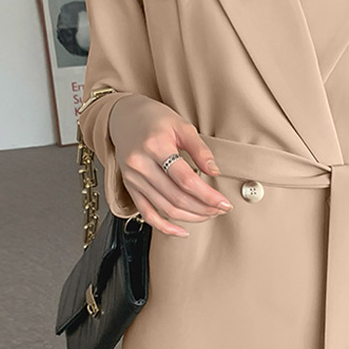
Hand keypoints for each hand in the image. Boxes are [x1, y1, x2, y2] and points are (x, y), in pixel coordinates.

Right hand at [108, 95, 232, 236]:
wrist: (124, 117)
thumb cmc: (155, 119)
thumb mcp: (181, 125)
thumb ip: (199, 149)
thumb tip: (214, 171)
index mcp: (155, 146)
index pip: (185, 179)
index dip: (208, 195)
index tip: (224, 203)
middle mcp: (140, 165)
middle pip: (176, 197)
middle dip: (203, 208)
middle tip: (221, 209)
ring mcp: (133, 179)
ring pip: (165, 208)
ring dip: (190, 217)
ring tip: (209, 214)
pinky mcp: (130, 187)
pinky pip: (146, 214)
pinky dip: (164, 227)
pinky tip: (182, 231)